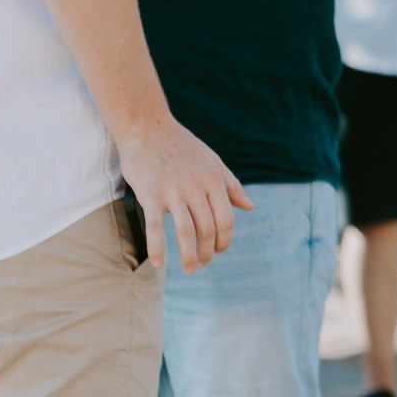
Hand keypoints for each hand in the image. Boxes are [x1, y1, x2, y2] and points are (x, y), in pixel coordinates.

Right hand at [118, 118, 252, 273]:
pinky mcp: (150, 194)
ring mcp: (172, 191)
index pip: (226, 219)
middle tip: (202, 264)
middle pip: (207, 230)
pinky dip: (157, 247)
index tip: (219, 251)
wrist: (147, 127)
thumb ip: (231, 185)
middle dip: (208, 252)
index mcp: (214, 180)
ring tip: (190, 269)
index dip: (225, 240)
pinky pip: (154, 226)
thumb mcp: (212, 161)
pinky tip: (159, 263)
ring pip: (186, 232)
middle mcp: (196, 187)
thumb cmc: (181, 146)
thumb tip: (250, 207)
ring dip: (189, 256)